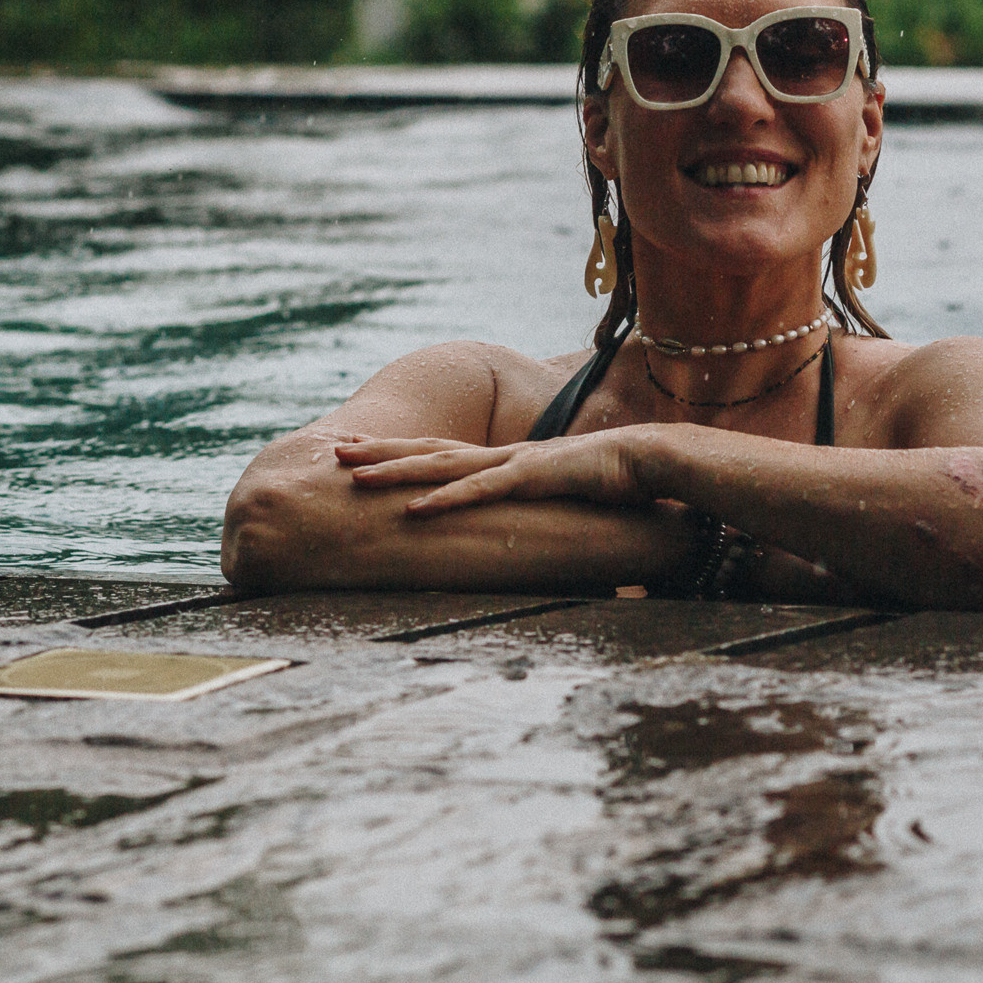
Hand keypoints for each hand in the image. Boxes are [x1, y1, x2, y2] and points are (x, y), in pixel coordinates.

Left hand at [339, 429, 657, 515]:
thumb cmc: (607, 482)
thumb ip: (532, 509)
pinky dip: (444, 499)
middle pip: (427, 450)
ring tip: (355, 476)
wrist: (647, 460)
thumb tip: (515, 531)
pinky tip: (413, 509)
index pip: (439, 452)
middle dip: (380, 451)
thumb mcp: (557, 498)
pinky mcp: (531, 478)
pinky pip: (479, 491)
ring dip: (396, 471)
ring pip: (441, 466)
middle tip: (334, 452)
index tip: (360, 451)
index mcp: (502, 459)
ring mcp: (512, 464)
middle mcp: (499, 455)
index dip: (398, 451)